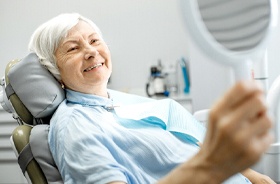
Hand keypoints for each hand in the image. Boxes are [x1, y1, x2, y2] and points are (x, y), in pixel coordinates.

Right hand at [158, 81, 273, 183]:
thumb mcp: (214, 115)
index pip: (242, 87)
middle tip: (255, 109)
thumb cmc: (215, 138)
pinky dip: (264, 135)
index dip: (253, 85)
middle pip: (259, 100)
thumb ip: (231, 99)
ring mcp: (242, 139)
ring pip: (268, 118)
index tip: (256, 88)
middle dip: (260, 103)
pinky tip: (253, 138)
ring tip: (254, 125)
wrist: (211, 164)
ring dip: (263, 119)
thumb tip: (252, 86)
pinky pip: (270, 135)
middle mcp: (228, 124)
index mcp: (217, 112)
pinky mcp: (254, 152)